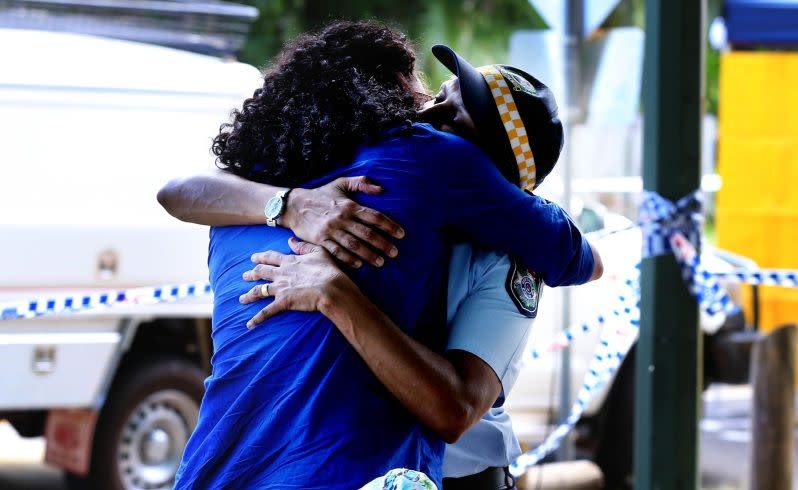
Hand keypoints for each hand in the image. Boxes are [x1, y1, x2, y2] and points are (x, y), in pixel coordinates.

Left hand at [239, 238, 356, 328]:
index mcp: (289, 261)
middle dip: (251, 274)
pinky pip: (266, 312)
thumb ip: (302, 246)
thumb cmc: (328, 270)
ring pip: (259, 291)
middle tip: (244, 276)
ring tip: (242, 299)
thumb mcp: (318, 252)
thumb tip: (290, 240)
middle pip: (261, 272)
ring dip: (249, 295)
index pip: (271, 257)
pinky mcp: (282, 302)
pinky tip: (249, 324)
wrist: (331, 288)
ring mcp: (280, 288)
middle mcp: (281, 274)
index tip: (253, 258)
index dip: (261, 257)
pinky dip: (257, 318)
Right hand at [281, 177, 404, 267]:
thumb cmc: (320, 195)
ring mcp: (330, 230)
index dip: (390, 225)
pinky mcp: (320, 240)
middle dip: (383, 244)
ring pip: (354, 245)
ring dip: (369, 254)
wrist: (293, 205)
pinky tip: (359, 264)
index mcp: (349, 205)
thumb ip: (361, 184)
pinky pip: (336, 251)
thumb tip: (381, 189)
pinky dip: (348, 259)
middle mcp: (341, 218)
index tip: (401, 234)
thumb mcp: (340, 183)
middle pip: (367, 233)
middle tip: (395, 253)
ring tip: (381, 262)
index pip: (374, 216)